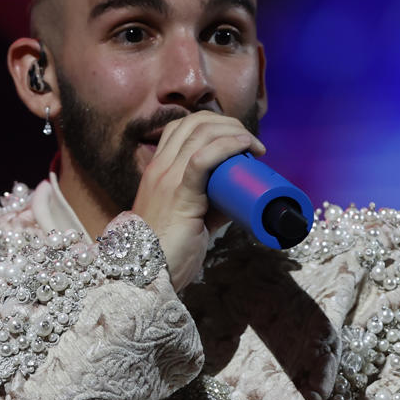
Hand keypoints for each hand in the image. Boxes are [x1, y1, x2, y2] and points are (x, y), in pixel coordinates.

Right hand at [132, 112, 264, 290]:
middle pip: (193, 123)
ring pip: (200, 132)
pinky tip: (244, 146)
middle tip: (251, 142)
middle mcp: (159, 169)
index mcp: (157, 172)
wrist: (146, 276)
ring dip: (234, 131)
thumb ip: (211, 207)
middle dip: (227, 124)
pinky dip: (227, 145)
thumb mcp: (190, 221)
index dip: (211, 124)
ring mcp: (166, 179)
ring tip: (254, 146)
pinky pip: (203, 158)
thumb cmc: (168, 253)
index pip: (180, 128)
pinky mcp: (178, 194)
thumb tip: (239, 199)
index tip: (237, 139)